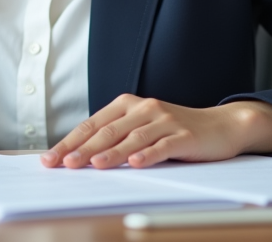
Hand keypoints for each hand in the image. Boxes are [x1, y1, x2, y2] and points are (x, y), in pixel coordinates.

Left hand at [40, 95, 271, 169]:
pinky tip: (136, 163)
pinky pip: (161, 146)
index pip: (92, 124)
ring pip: (131, 138)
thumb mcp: (143, 128)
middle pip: (107, 131)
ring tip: (92, 166)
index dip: (70, 141)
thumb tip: (81, 157)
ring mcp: (164, 120)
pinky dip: (147, 155)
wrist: (220, 126)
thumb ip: (116, 138)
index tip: (51, 158)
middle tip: (64, 164)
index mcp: (128, 105)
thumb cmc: (175, 130)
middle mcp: (144, 109)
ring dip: (110, 153)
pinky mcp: (182, 135)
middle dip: (82, 149)